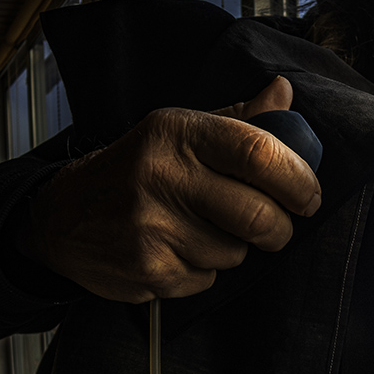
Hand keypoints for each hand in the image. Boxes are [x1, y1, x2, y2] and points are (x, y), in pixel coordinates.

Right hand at [20, 77, 320, 302]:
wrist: (64, 215)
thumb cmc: (139, 168)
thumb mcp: (182, 131)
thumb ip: (240, 119)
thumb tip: (284, 93)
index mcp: (177, 132)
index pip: (259, 152)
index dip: (298, 179)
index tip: (309, 195)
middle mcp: (162, 176)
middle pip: (258, 215)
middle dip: (280, 228)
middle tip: (277, 226)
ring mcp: (152, 227)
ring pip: (235, 253)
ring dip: (234, 248)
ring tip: (202, 230)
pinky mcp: (148, 270)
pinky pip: (207, 279)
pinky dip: (204, 270)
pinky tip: (177, 250)